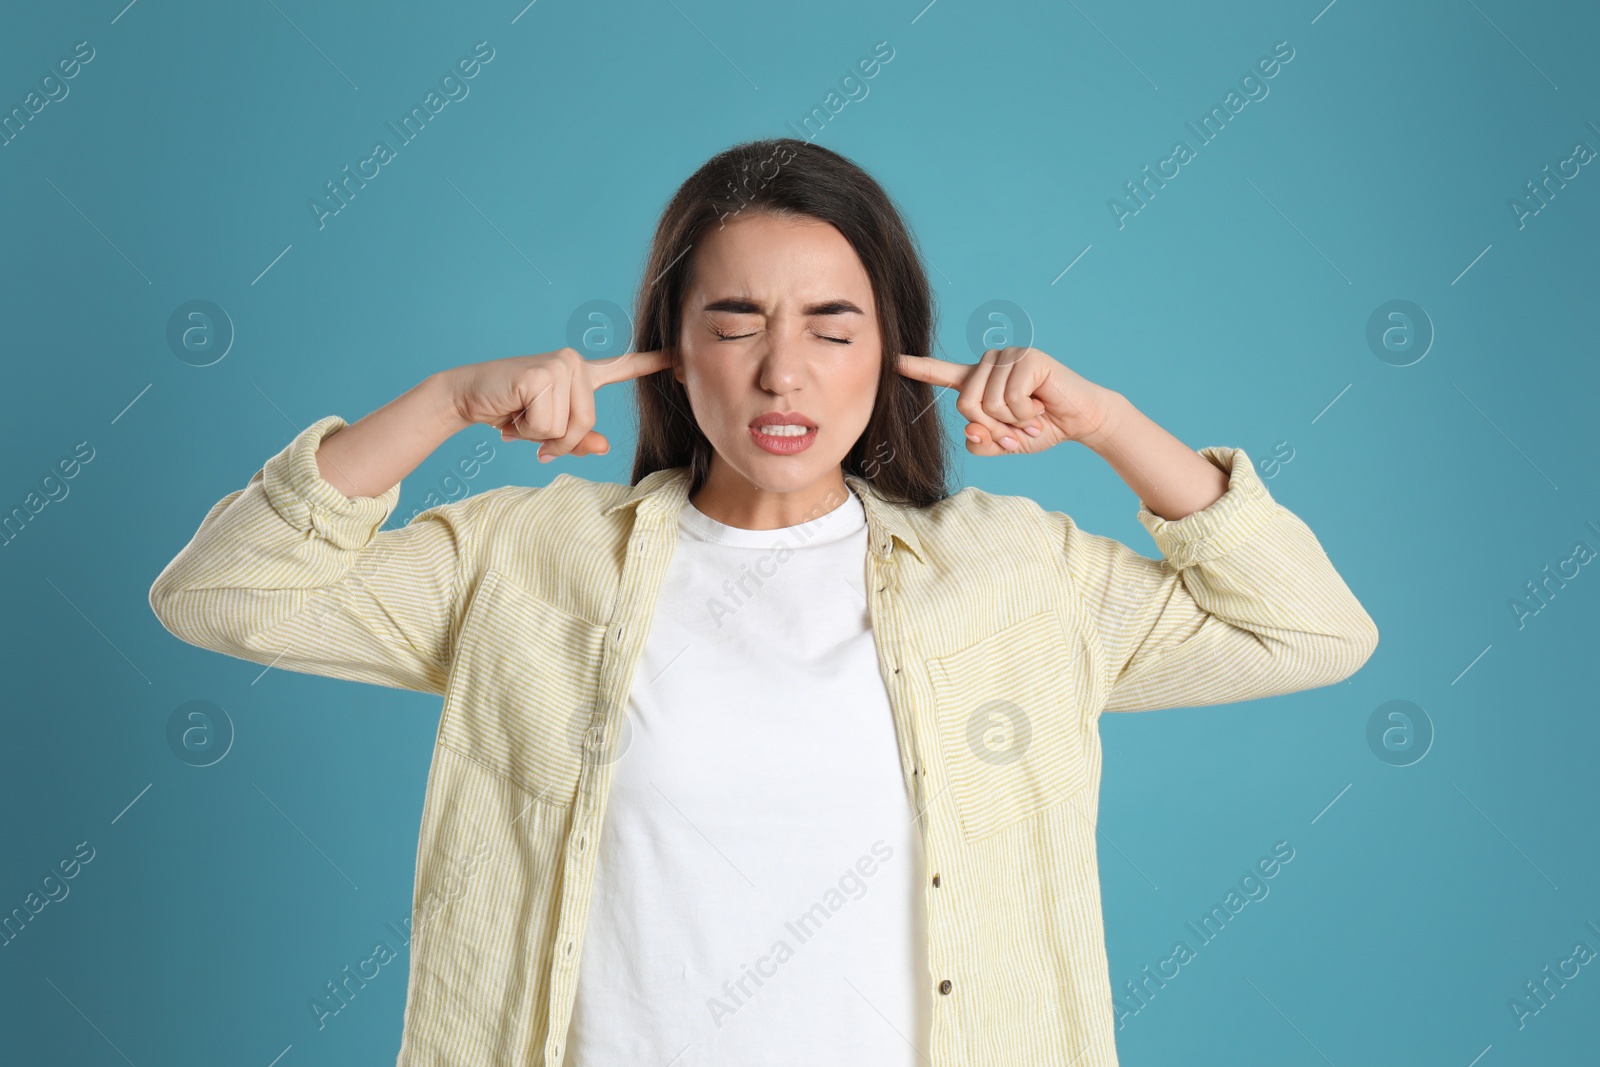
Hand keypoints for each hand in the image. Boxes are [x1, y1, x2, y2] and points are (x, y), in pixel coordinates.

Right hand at [447, 347, 670, 461]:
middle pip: (587, 424)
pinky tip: (511, 411)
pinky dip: (525, 429)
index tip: (680, 356)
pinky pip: (547, 425)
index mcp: (583, 374)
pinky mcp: (543, 374)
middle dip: (557, 440)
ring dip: (538, 435)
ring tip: (519, 416)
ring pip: (568, 427)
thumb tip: (604, 448)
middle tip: (528, 428)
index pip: (624, 366)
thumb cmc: (511, 412)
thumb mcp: (549, 432)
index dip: (652, 363)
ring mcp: (561, 365)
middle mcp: (575, 364)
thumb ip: (579, 440)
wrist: (468, 396)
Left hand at [895, 346, 1118, 455]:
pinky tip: (1041, 405)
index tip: (893, 360)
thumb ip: (982, 443)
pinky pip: (1010, 398)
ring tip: (1032, 414)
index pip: (943, 373)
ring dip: (1013, 421)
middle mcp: (989, 364)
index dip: (918, 368)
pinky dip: (1026, 412)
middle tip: (1019, 426)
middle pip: (966, 404)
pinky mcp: (1027, 358)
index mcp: (979, 381)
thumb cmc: (1041, 428)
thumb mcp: (1005, 444)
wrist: (1081, 420)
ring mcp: (1008, 357)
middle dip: (994, 427)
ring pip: (988, 403)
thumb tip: (970, 431)